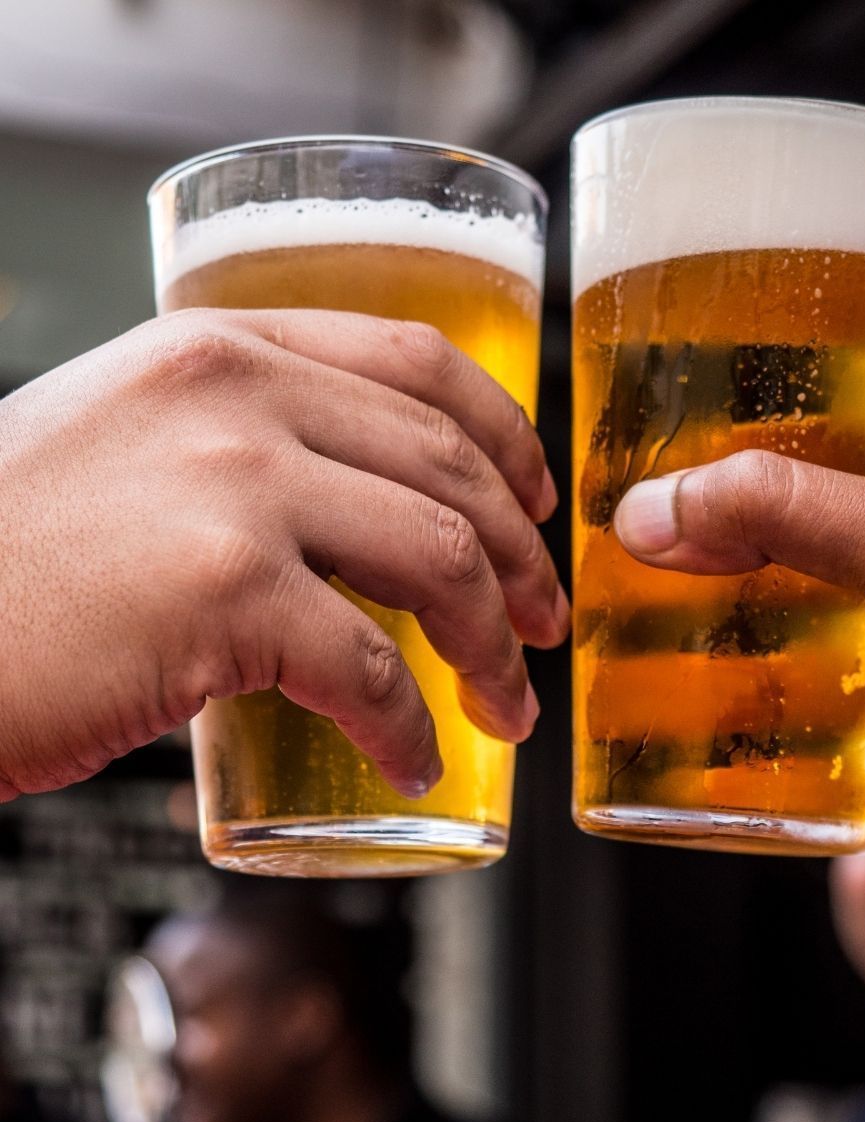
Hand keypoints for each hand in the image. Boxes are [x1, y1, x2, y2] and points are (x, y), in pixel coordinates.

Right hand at [0, 309, 567, 801]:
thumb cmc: (5, 555)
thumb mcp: (126, 443)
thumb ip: (233, 448)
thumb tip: (344, 522)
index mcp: (221, 349)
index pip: (417, 360)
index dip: (506, 436)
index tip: (537, 503)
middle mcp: (236, 396)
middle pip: (449, 467)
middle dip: (523, 560)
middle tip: (544, 626)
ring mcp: (232, 488)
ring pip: (437, 561)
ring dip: (495, 647)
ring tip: (507, 707)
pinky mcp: (222, 593)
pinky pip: (367, 670)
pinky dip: (408, 729)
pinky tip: (412, 763)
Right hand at [614, 415, 864, 869]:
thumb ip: (790, 518)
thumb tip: (660, 509)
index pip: (854, 459)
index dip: (768, 474)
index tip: (684, 491)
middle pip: (842, 572)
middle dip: (761, 590)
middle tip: (666, 591)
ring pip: (860, 672)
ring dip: (785, 684)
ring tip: (688, 681)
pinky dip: (829, 773)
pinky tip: (766, 773)